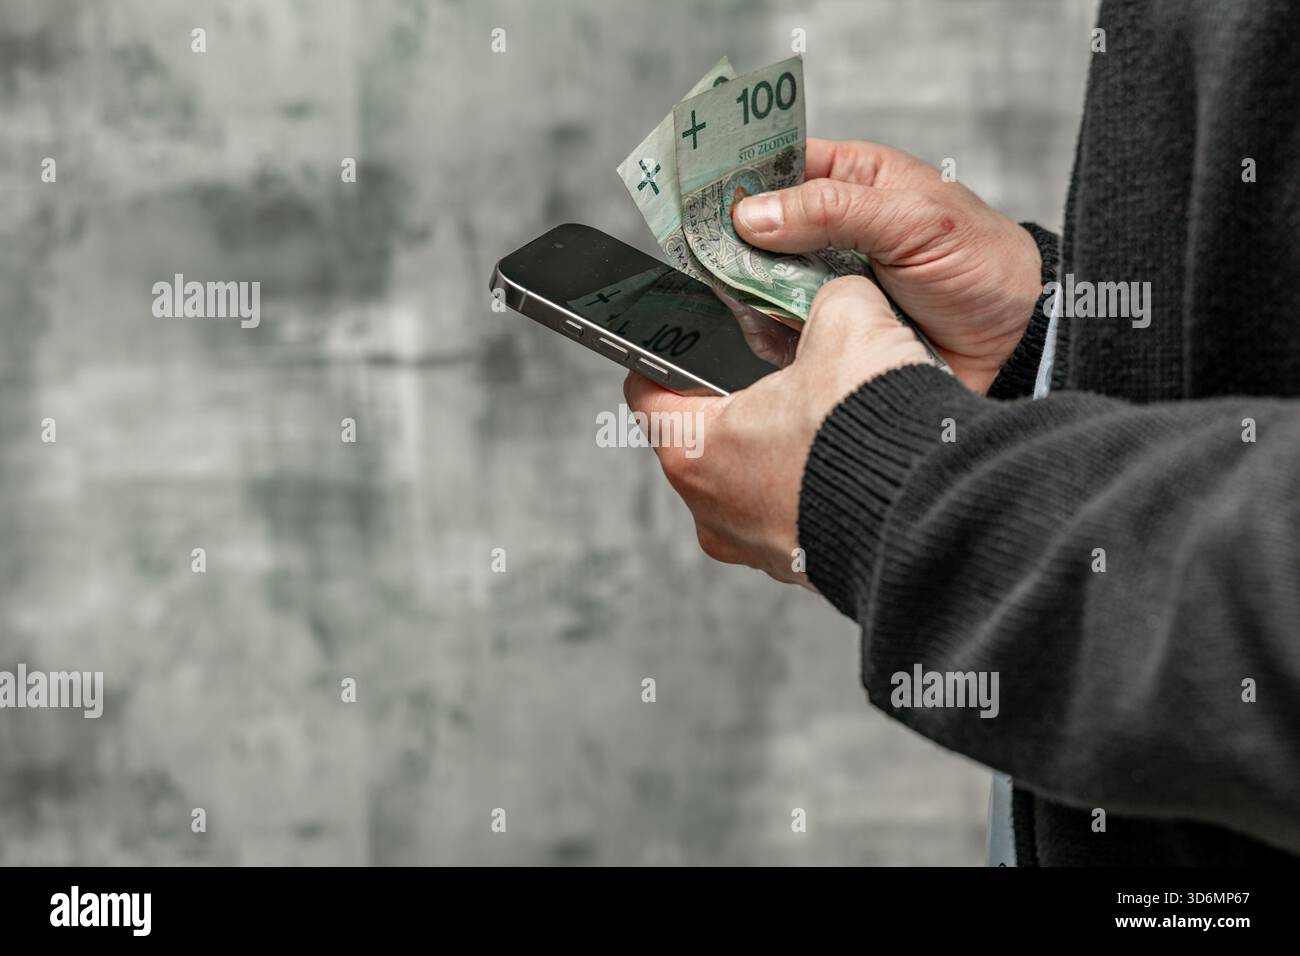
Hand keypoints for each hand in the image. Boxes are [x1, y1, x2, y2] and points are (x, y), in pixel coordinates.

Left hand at [624, 276, 930, 584]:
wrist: (939, 511)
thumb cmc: (873, 428)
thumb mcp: (847, 322)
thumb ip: (824, 298)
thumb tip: (836, 295)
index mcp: (695, 451)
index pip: (646, 392)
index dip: (664, 355)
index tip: (680, 340)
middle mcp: (713, 511)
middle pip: (700, 440)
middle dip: (735, 402)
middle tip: (775, 372)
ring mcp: (755, 547)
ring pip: (748, 481)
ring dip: (777, 448)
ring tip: (823, 416)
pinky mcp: (801, 566)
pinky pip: (791, 513)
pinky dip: (812, 485)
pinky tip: (850, 459)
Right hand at [733, 138, 1042, 393]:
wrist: (1016, 345)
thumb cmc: (983, 264)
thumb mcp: (913, 219)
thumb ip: (831, 211)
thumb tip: (751, 215)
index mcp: (850, 182)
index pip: (775, 166)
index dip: (736, 180)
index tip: (700, 201)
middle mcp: (827, 233)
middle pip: (752, 233)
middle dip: (735, 250)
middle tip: (726, 266)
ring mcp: (822, 286)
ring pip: (755, 286)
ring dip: (751, 298)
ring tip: (768, 309)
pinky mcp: (824, 335)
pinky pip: (774, 334)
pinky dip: (768, 337)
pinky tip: (781, 340)